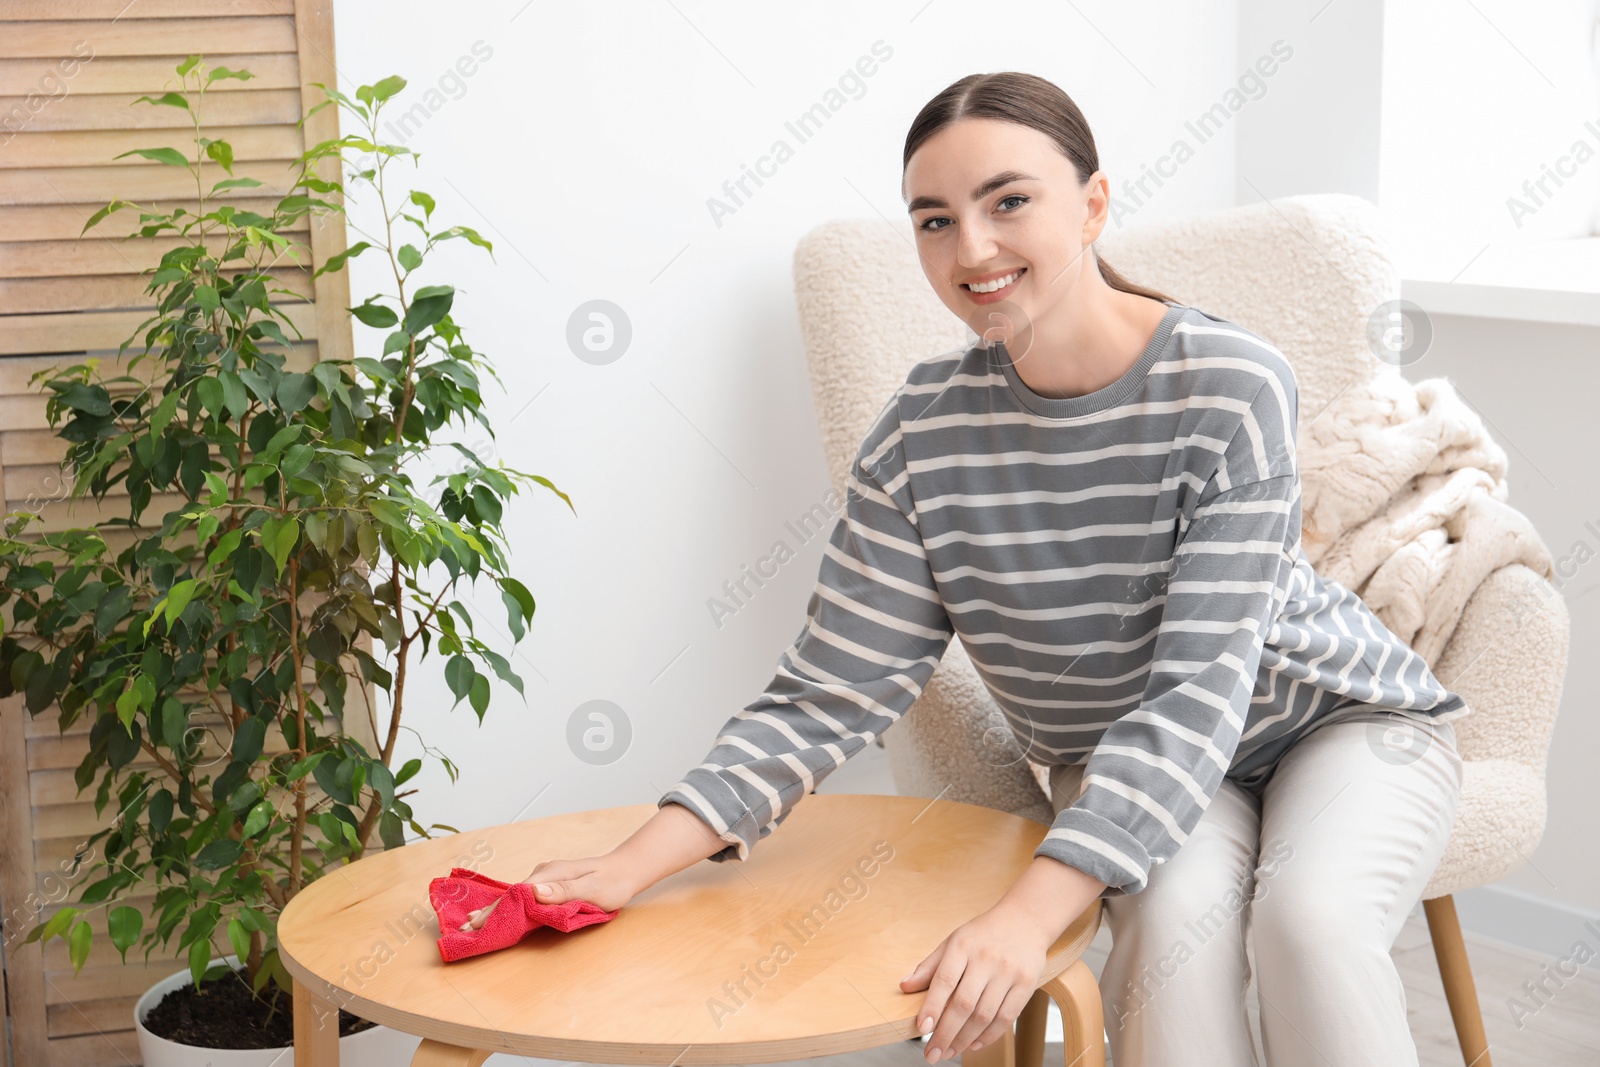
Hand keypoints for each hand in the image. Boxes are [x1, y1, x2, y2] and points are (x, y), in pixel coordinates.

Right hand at [459, 854, 634, 930]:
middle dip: (489, 911)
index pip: (516, 895)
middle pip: (511, 895)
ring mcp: (546, 878)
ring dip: (496, 909)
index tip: (477, 924)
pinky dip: (509, 906)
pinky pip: (525, 896)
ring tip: (473, 922)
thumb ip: (564, 891)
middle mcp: (543, 874)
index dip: (497, 910)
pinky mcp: (550, 884)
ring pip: (516, 895)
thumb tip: (534, 891)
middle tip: (466, 928)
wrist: (626, 870)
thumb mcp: (592, 889)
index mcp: (549, 875)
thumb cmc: (612, 882)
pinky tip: (498, 911)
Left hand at [899, 902, 1049, 1062]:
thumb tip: (905, 987)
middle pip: (964, 1004)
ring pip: (985, 1015)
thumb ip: (930, 966)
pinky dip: (989, 1036)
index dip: (932, 1006)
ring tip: (949, 1051)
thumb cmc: (983, 934)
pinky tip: (974, 1044)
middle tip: (932, 1054)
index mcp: (963, 946)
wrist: (1025, 920)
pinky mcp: (1027, 983)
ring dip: (965, 1039)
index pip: (945, 980)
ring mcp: (1008, 972)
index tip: (922, 1028)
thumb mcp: (953, 941)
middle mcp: (986, 959)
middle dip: (946, 1034)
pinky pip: (1006, 1017)